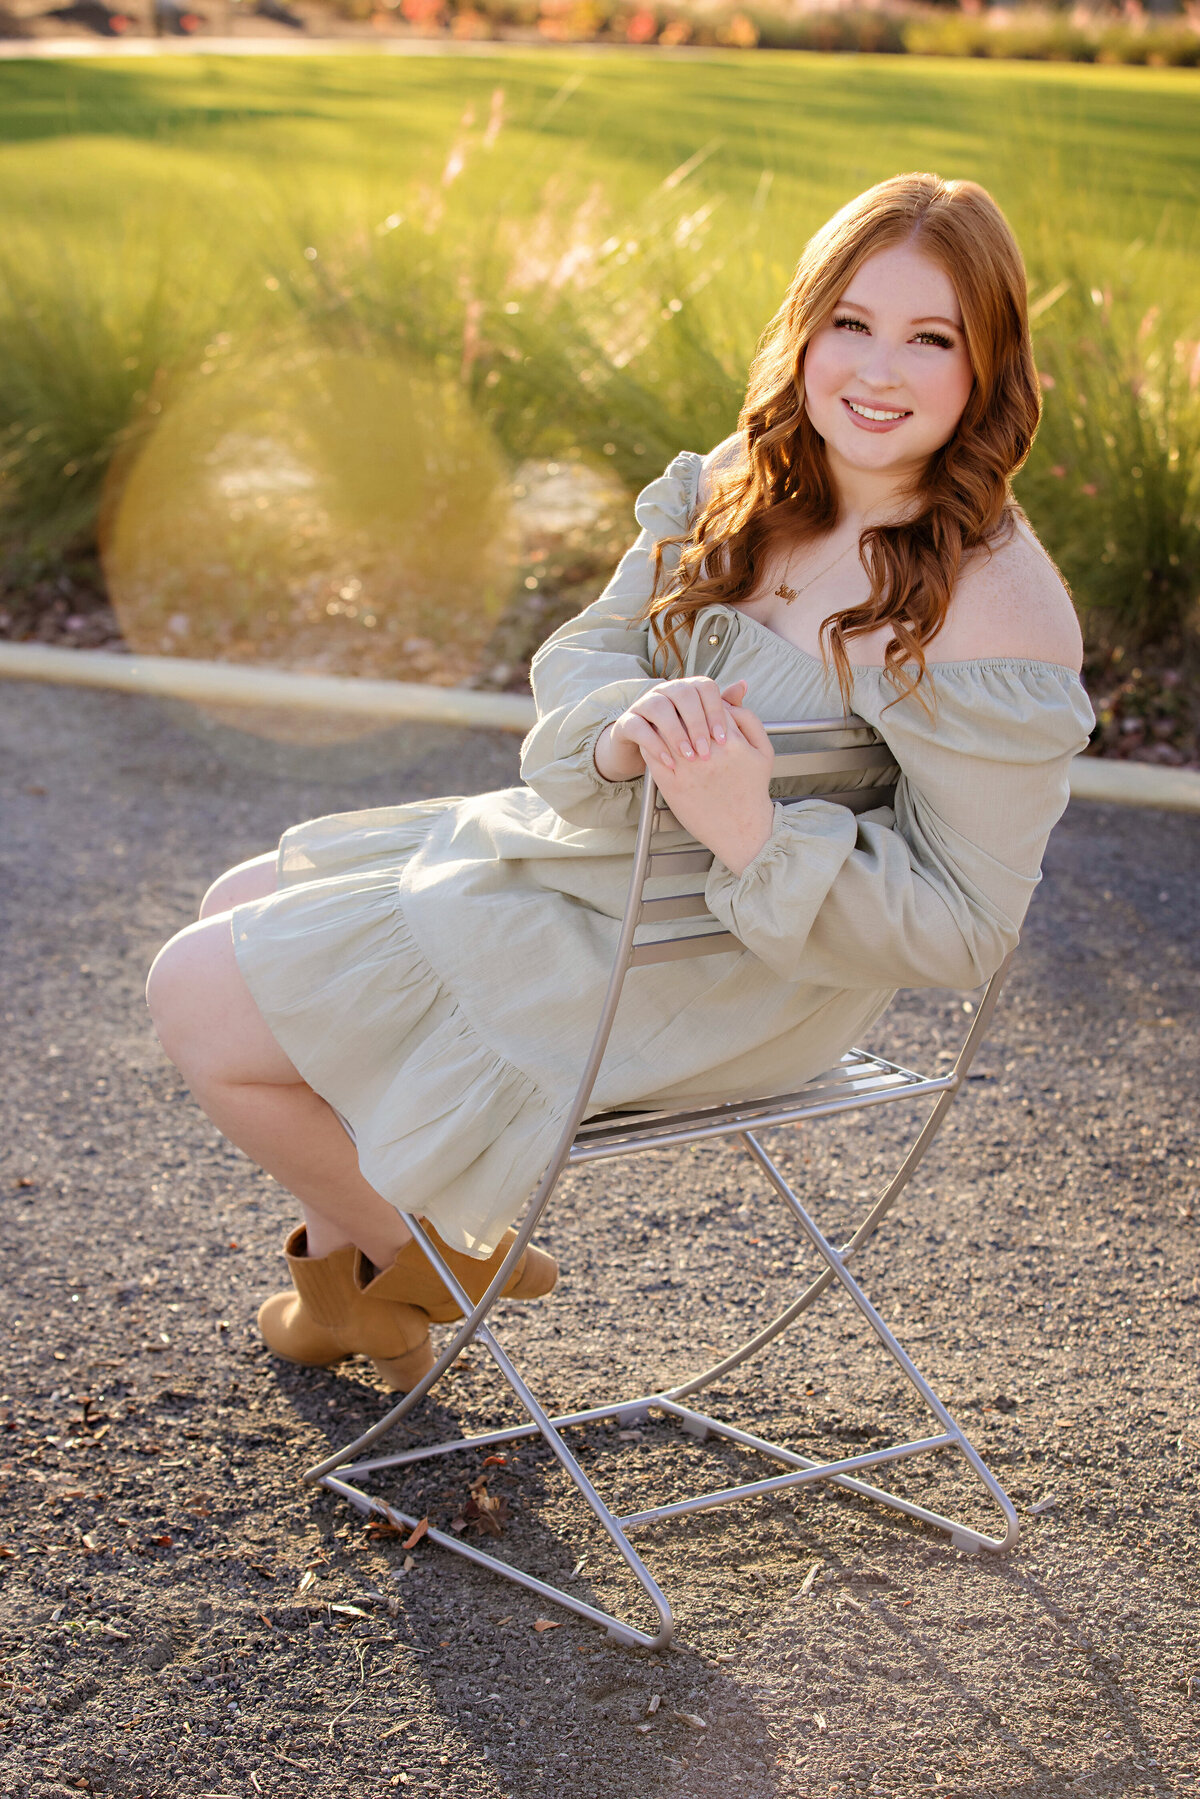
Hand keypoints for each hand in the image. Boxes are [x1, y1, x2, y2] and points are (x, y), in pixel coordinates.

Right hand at [594, 677, 748, 783]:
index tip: (723, 738)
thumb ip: (724, 709)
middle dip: (696, 723)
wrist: (647, 754)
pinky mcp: (627, 722)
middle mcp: (666, 691)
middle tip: (706, 750)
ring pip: (659, 706)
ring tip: (688, 756)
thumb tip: (743, 685)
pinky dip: (654, 744)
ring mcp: (644, 704)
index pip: (705, 687)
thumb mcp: (705, 728)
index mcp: (689, 688)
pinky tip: (669, 761)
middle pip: (683, 694)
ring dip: (675, 732)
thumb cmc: (684, 740)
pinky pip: (638, 727)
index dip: (715, 710)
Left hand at [652, 695, 775, 876]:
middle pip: (685, 715)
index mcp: (731, 740)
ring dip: (662, 724)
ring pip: (665, 731)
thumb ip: (749, 720)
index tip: (700, 707)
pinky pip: (653, 754)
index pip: (709, 704)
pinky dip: (651, 743)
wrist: (741, 829)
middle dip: (681, 711)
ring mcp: (687, 768)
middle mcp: (708, 752)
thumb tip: (730, 700)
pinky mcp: (671, 784)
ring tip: (663, 722)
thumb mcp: (763, 751)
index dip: (703, 703)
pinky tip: (656, 742)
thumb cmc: (752, 789)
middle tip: (677, 709)